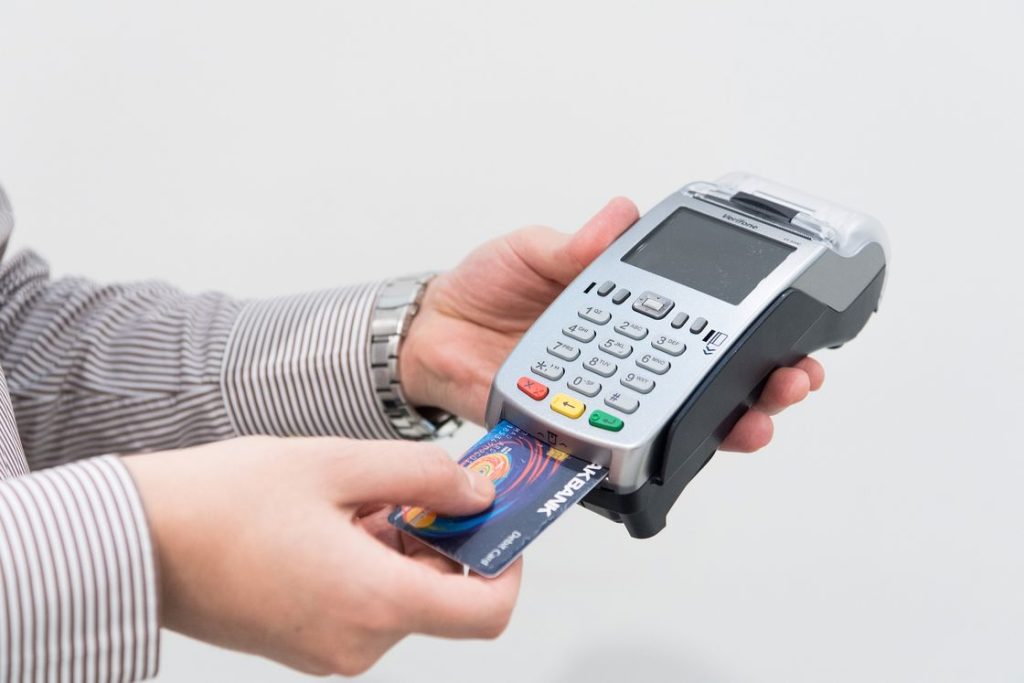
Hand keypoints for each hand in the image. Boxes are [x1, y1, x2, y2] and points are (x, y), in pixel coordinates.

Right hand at [123, 436, 520, 675]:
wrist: (140, 540)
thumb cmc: (222, 502)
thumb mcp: (338, 463)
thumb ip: (424, 474)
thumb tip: (477, 492)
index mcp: (374, 603)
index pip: (486, 612)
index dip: (506, 566)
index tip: (498, 524)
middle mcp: (357, 643)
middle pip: (442, 597)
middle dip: (442, 539)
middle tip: (417, 485)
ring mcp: (329, 651)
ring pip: (402, 598)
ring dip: (400, 546)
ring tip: (356, 497)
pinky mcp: (306, 645)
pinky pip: (365, 606)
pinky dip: (370, 564)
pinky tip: (335, 521)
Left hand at [399, 198, 825, 451]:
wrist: (431, 334)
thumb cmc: (484, 288)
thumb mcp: (530, 251)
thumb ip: (574, 245)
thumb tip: (618, 214)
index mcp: (627, 310)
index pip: (703, 323)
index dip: (751, 332)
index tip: (791, 332)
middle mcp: (626, 360)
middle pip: (710, 382)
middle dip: (763, 387)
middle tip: (790, 382)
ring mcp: (603, 400)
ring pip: (677, 424)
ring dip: (723, 429)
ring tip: (751, 423)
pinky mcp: (571, 433)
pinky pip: (612, 452)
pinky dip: (642, 461)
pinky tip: (668, 459)